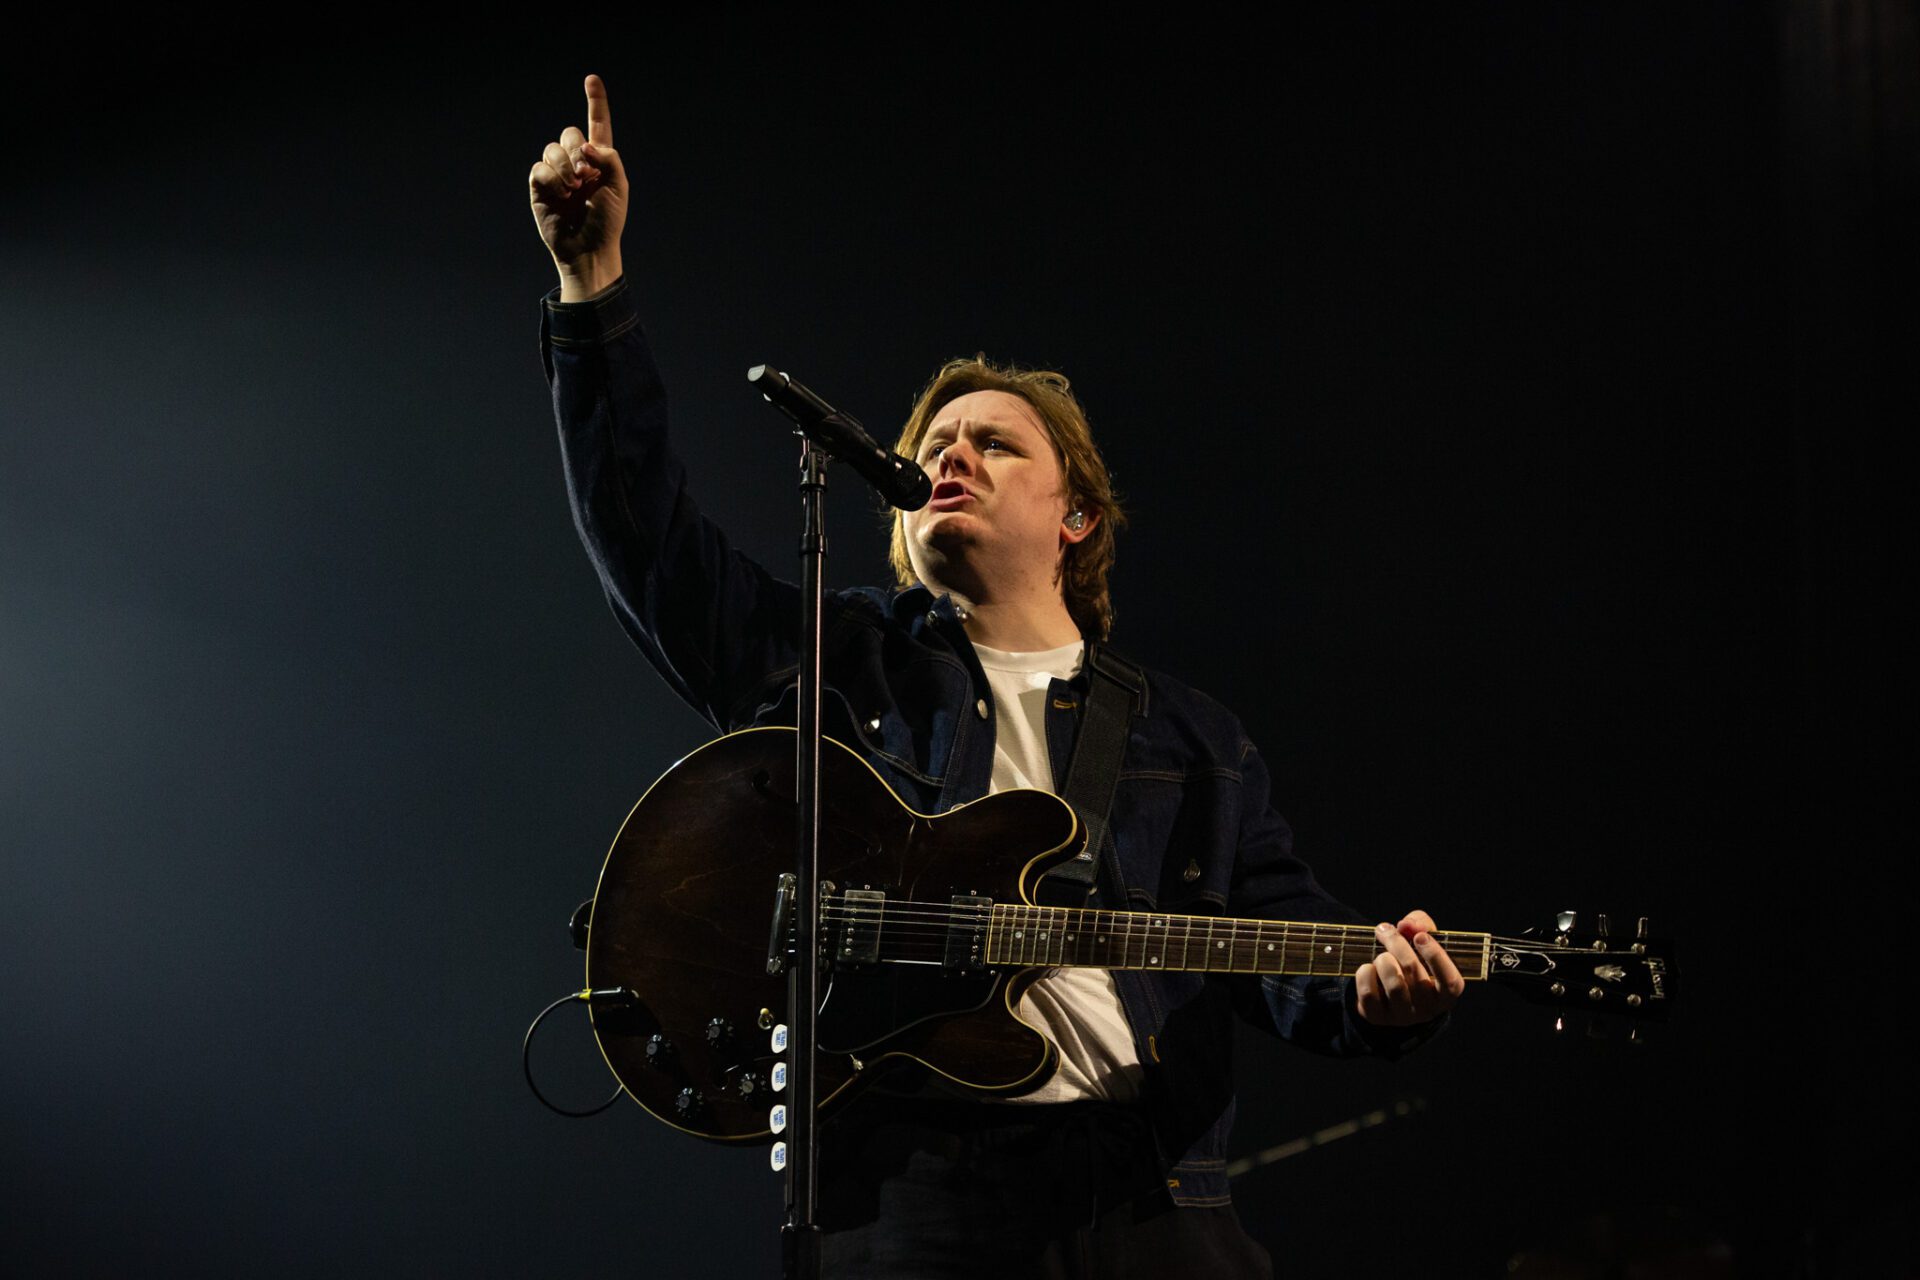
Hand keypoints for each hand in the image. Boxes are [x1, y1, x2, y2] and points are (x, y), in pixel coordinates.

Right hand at [529, 74, 628, 299]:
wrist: (589, 249)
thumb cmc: (608, 222)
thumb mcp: (619, 187)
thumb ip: (609, 158)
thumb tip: (584, 145)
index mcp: (600, 160)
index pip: (597, 124)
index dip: (595, 101)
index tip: (592, 79)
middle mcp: (577, 163)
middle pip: (569, 133)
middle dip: (577, 150)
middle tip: (586, 176)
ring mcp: (557, 175)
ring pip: (552, 149)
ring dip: (564, 167)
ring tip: (574, 189)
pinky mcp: (540, 187)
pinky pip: (539, 168)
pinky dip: (551, 178)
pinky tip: (561, 193)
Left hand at [1353, 910, 1463, 1026]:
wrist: (1388, 991)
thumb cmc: (1413, 961)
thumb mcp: (1422, 941)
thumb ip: (1421, 925)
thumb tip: (1406, 925)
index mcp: (1445, 995)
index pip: (1450, 982)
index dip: (1435, 956)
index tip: (1420, 937)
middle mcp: (1427, 1010)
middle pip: (1413, 972)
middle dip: (1397, 944)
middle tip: (1386, 930)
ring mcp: (1402, 1017)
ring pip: (1393, 984)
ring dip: (1382, 959)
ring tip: (1381, 956)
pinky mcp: (1377, 1018)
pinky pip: (1368, 993)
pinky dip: (1365, 973)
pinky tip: (1369, 968)